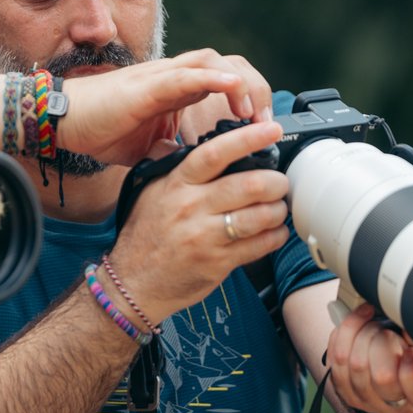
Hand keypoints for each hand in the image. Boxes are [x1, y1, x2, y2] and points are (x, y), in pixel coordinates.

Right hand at [57, 49, 262, 166]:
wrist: (63, 121)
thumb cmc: (100, 129)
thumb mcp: (149, 146)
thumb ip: (173, 151)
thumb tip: (196, 171)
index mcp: (177, 90)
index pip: (226, 80)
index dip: (251, 98)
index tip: (263, 130)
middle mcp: (174, 77)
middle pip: (229, 64)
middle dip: (255, 89)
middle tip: (267, 123)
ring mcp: (161, 77)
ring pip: (213, 61)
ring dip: (241, 83)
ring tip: (254, 111)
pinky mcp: (148, 85)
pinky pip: (187, 73)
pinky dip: (215, 78)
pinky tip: (234, 90)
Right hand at [107, 118, 291, 320]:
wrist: (133, 282)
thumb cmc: (144, 236)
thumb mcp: (147, 192)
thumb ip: (165, 164)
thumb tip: (175, 141)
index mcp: (177, 184)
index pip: (215, 154)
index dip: (247, 139)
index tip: (270, 130)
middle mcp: (191, 208)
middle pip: (248, 185)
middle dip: (275, 182)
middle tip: (279, 183)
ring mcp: (205, 237)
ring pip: (259, 216)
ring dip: (277, 210)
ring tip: (277, 208)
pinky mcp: (217, 263)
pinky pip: (259, 246)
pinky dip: (275, 237)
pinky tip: (273, 232)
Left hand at [325, 302, 412, 412]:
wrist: (398, 368)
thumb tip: (407, 334)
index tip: (411, 350)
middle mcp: (397, 407)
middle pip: (383, 377)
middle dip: (383, 341)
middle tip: (388, 327)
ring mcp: (368, 402)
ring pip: (355, 365)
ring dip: (360, 333)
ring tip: (371, 320)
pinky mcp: (345, 391)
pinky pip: (336, 361)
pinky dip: (343, 335)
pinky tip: (354, 323)